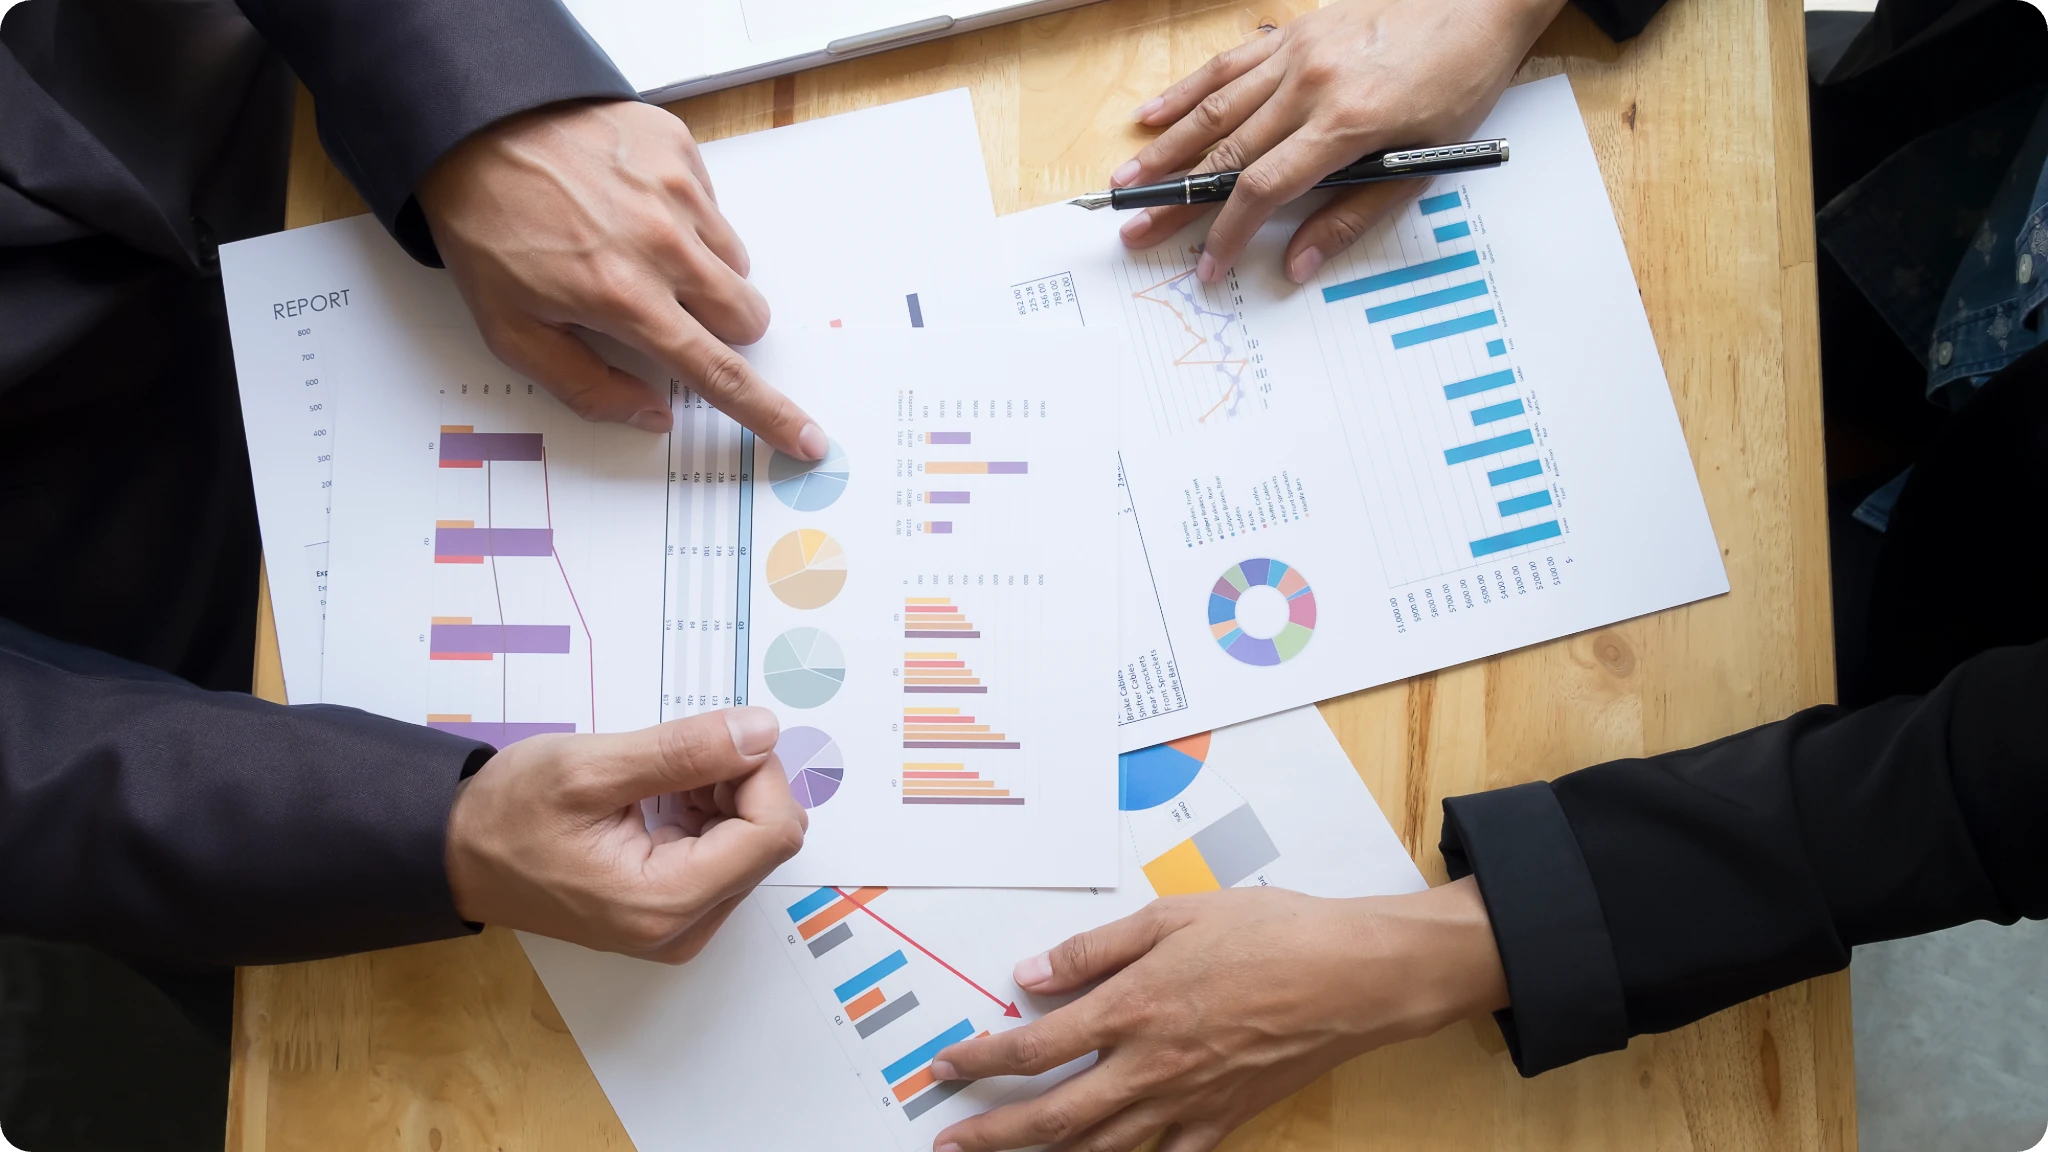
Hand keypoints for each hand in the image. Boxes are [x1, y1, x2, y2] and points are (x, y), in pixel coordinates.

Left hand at [418, 100, 826, 457]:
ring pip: (734, 263)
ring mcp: (677, 190)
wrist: (469, 124)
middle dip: (719, 329)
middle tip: (662, 311)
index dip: (769, 414)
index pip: (719, 372)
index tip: (808, 438)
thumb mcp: (509, 330)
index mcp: (624, 298)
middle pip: (747, 317)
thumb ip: (585, 385)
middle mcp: (663, 244)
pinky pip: (712, 206)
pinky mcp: (678, 148)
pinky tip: (630, 204)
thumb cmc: (485, 228)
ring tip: (636, 249)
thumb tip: (651, 414)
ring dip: (701, 272)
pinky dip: (684, 217)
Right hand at [443, 706, 806, 961]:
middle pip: (768, 840)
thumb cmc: (508, 815)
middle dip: (738, 782)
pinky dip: (706, 813)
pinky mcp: (675, 914)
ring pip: (752, 843)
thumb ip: (684, 751)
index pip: (773, 832)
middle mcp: (684, 929)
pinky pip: (726, 854)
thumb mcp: (590, 767)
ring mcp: (681, 927)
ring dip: (721, 795)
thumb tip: (762, 733)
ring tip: (655, 781)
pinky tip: (659, 799)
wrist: (458, 858)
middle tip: (674, 758)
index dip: (757, 772)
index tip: (713, 741)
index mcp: (664, 904)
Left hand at [927, 879, 1507, 1151]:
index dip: (979, 1062)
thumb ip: (1095, 950)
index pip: (1032, 1047)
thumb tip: (1031, 976)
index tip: (946, 1067)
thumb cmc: (1271, 934)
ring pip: (1100, 1149)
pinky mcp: (1223, 1120)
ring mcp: (1187, 1101)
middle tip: (949, 1143)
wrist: (1353, 976)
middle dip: (991, 1134)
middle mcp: (1150, 1065)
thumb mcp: (1172, 916)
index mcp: (1132, 1007)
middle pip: (1051, 1117)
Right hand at [1112, 0, 1565, 283]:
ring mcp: (1296, 53)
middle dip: (1175, 200)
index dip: (1227, 232)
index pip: (1263, 189)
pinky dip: (1185, 92)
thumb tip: (1299, 262)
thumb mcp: (1424, 163)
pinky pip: (1227, 64)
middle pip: (1224, 153)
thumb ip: (1354, 214)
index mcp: (1345, 124)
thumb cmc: (1460, 83)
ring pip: (1214, 108)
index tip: (1206, 265)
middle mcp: (1310, 85)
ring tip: (1128, 180)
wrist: (1481, 2)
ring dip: (1165, 149)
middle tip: (1134, 230)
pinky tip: (1151, 116)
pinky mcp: (1294, 32)